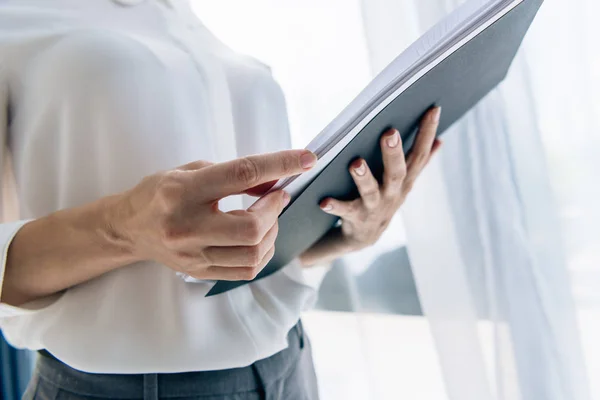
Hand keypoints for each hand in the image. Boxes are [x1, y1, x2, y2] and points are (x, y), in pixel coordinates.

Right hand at [111, 150, 316, 280]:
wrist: (129, 227)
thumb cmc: (161, 192)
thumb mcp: (193, 170)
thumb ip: (235, 175)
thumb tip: (276, 181)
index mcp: (182, 190)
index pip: (242, 174)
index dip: (280, 164)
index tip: (306, 158)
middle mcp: (186, 226)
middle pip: (251, 227)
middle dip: (275, 210)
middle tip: (277, 197)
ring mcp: (192, 255)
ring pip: (252, 254)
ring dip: (271, 233)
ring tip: (266, 218)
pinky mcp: (198, 272)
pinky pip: (245, 270)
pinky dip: (262, 252)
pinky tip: (258, 239)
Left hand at [299, 107, 440, 264]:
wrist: (365, 237)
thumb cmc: (384, 199)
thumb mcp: (404, 181)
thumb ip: (420, 162)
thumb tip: (440, 140)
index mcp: (405, 181)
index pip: (420, 154)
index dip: (427, 132)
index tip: (433, 108)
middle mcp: (393, 194)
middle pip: (396, 172)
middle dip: (393, 153)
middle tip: (390, 132)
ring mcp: (374, 207)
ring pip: (370, 191)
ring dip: (363, 177)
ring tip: (355, 163)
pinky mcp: (356, 218)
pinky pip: (344, 212)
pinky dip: (334, 206)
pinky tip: (323, 201)